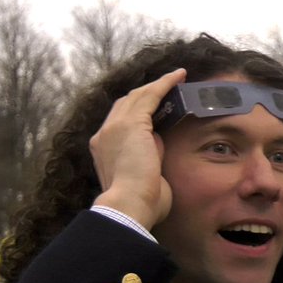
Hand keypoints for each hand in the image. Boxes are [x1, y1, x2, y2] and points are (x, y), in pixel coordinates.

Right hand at [89, 68, 185, 229]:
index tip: (154, 108)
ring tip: (177, 77)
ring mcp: (115, 127)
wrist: (129, 206)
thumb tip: (157, 144)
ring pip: (139, 96)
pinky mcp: (132, 123)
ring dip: (159, 85)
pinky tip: (179, 76)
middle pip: (127, 104)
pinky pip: (151, 95)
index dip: (138, 111)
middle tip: (169, 87)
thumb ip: (148, 159)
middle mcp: (105, 134)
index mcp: (104, 149)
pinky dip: (165, 84)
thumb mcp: (143, 177)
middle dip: (148, 93)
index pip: (120, 122)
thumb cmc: (140, 203)